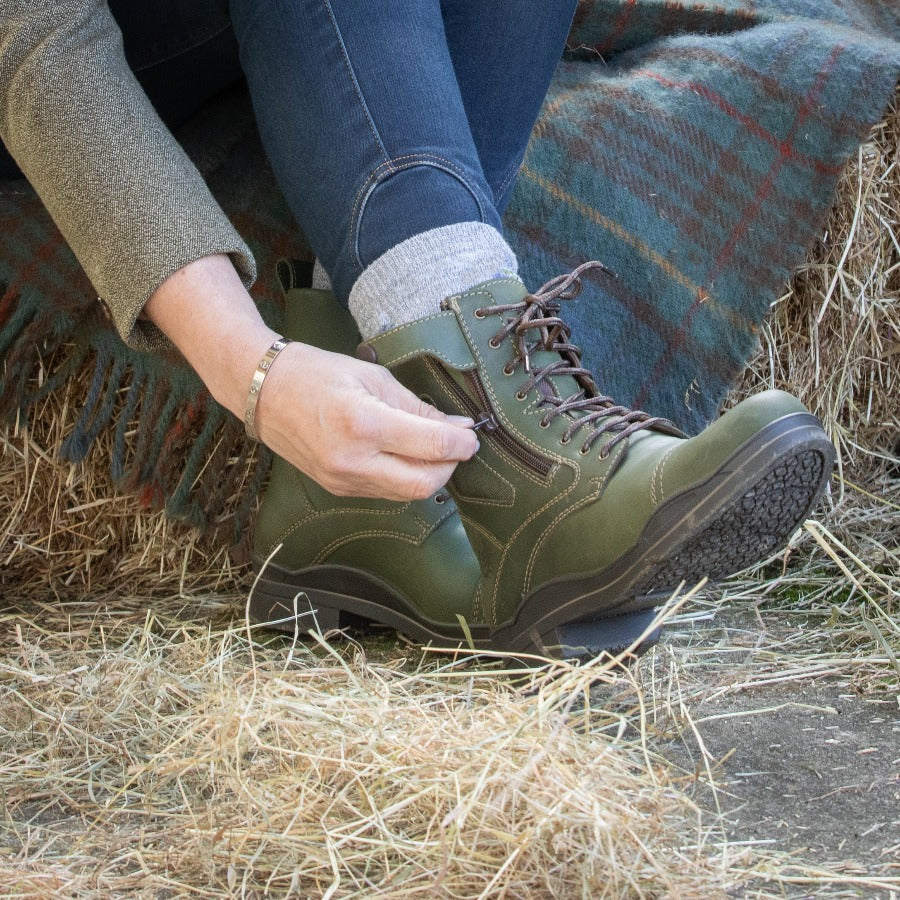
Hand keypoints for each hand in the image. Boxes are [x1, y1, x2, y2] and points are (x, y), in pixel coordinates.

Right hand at [144, 254, 476, 500]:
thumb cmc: (317, 372)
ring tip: (431, 449)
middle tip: (456, 446)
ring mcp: (343, 480)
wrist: (262, 392)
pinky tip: (404, 456)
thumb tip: (455, 427)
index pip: (432, 447)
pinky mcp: (337, 489)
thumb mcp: (373, 377)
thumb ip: (416, 407)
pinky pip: (385, 492)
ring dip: (428, 475)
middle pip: (424, 485)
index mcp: (364, 423)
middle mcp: (354, 460)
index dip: (462, 444)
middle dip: (449, 468)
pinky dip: (403, 477)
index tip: (473, 435)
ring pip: (406, 494)